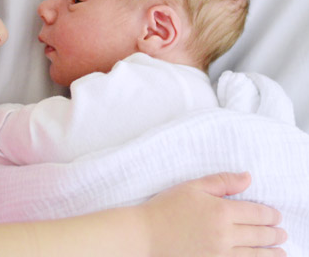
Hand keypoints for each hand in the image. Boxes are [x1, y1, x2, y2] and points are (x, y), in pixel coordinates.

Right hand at [142, 172, 285, 256]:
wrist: (146, 234)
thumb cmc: (166, 207)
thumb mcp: (192, 187)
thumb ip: (222, 182)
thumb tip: (247, 178)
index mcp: (221, 211)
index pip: (257, 213)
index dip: (271, 215)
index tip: (276, 216)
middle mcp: (225, 234)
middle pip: (260, 234)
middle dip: (275, 233)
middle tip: (282, 233)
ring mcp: (220, 252)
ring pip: (255, 254)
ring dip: (272, 252)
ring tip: (280, 251)